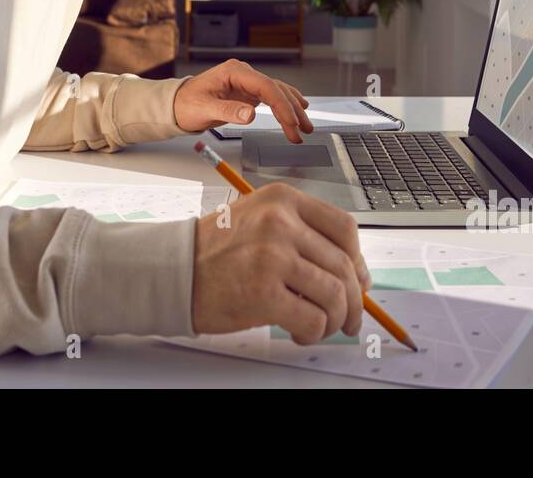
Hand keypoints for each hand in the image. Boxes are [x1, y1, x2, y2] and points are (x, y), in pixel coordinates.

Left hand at [173, 59, 313, 143]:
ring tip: (306, 126)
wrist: (177, 104)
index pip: (266, 86)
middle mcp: (244, 74)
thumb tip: (250, 114)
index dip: (282, 105)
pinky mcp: (248, 92)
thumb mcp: (203, 109)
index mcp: (234, 72)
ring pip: (278, 93)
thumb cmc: (187, 104)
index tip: (291, 123)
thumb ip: (227, 111)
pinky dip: (285, 106)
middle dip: (292, 111)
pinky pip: (272, 98)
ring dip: (293, 109)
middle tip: (304, 130)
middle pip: (276, 89)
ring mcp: (247, 82)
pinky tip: (297, 111)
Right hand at [192, 182, 372, 342]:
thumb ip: (302, 236)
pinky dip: (314, 333)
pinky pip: (313, 319)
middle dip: (354, 300)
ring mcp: (272, 256)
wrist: (174, 271)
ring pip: (335, 294)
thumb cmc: (216, 251)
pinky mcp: (263, 293)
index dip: (358, 260)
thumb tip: (352, 273)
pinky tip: (298, 332)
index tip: (358, 280)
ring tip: (321, 327)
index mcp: (283, 200)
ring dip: (336, 320)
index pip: (344, 228)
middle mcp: (281, 222)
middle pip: (344, 265)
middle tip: (351, 318)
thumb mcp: (260, 221)